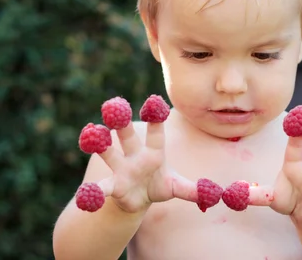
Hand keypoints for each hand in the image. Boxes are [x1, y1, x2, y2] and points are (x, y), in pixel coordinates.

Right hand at [74, 95, 196, 213]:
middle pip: (127, 134)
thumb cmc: (158, 186)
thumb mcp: (176, 188)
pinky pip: (101, 187)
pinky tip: (85, 197)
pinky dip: (93, 193)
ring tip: (90, 131)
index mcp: (153, 151)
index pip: (156, 131)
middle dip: (120, 120)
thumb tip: (216, 194)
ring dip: (99, 142)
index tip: (154, 100)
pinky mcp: (112, 186)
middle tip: (112, 104)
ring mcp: (120, 168)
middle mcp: (134, 154)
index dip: (155, 116)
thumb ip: (193, 190)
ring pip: (108, 152)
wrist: (136, 201)